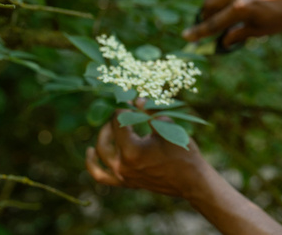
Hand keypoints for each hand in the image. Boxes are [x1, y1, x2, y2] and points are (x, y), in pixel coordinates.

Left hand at [86, 110, 206, 198]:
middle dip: (113, 121)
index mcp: (132, 150)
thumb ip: (149, 112)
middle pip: (106, 137)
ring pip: (101, 154)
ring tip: (110, 127)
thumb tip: (137, 99)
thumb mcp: (167, 127)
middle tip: (124, 112)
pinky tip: (89, 153)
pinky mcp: (126, 182)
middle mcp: (123, 164)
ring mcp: (123, 175)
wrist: (191, 180)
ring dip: (103, 137)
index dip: (124, 108)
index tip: (131, 101)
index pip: (119, 121)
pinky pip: (101, 176)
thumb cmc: (182, 152)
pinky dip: (92, 164)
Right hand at [182, 0, 281, 46]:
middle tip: (205, 24)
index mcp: (243, 8)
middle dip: (205, 17)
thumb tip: (219, 41)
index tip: (186, 37)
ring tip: (212, 12)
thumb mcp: (259, 31)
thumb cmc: (281, 18)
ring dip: (211, 3)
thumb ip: (237, 35)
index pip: (215, 22)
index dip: (200, 32)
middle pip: (211, 6)